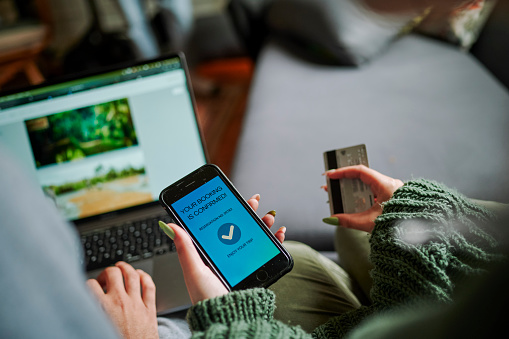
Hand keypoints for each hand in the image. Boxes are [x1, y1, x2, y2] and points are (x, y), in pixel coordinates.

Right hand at [87, 262, 157, 338]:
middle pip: (112, 273)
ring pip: (132, 275)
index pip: (91, 284)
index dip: (89, 283)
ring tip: (121, 266)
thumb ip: (90, 312)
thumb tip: (81, 306)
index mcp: (103, 307)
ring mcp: (136, 303)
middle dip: (107, 272)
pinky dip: (145, 277)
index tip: (90, 286)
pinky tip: (141, 274)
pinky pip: (149, 286)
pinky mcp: (150, 309)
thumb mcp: (95, 327)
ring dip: (126, 268)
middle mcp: (120, 301)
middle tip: (105, 277)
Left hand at [165, 194, 284, 304]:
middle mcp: (226, 257)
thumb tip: (170, 224)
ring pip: (254, 236)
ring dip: (263, 223)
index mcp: (210, 255)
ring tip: (268, 217)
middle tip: (253, 202)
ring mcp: (242, 263)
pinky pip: (266, 251)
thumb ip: (185, 248)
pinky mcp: (256, 270)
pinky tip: (279, 233)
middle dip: (247, 212)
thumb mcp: (194, 271)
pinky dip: (275, 240)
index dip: (227, 210)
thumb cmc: (209, 299)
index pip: (219, 226)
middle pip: (239, 227)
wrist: (229, 317)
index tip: (232, 197)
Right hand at [324, 165, 403, 232]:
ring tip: (337, 195)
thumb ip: (348, 220)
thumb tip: (331, 219)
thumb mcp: (370, 222)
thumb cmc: (398, 226)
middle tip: (329, 186)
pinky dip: (361, 198)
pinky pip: (373, 195)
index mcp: (386, 185)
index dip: (343, 172)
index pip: (361, 171)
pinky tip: (351, 203)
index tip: (330, 175)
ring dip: (351, 191)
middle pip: (362, 179)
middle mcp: (389, 185)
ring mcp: (391, 192)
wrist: (419, 235)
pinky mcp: (391, 199)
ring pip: (367, 187)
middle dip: (344, 183)